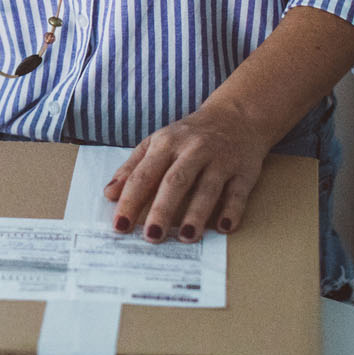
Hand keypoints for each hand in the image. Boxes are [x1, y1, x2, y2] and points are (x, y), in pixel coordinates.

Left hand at [101, 101, 275, 244]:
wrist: (235, 116)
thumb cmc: (189, 135)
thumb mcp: (157, 143)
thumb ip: (132, 168)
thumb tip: (109, 194)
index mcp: (166, 144)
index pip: (144, 175)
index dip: (130, 200)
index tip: (120, 226)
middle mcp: (193, 150)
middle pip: (175, 182)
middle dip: (162, 210)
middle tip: (151, 237)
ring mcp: (220, 160)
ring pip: (207, 188)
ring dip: (197, 214)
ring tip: (186, 237)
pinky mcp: (244, 171)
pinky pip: (238, 193)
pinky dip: (232, 210)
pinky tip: (224, 228)